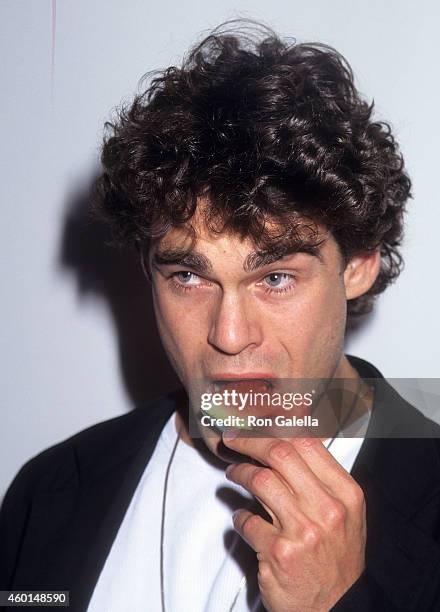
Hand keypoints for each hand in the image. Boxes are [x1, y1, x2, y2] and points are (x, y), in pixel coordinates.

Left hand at [223, 433, 365, 611]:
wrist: (338, 608)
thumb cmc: (337, 557)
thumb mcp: (345, 512)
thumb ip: (320, 477)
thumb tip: (284, 441)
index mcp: (345, 493)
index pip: (307, 443)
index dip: (274, 429)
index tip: (255, 428)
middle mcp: (327, 509)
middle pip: (280, 454)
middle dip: (249, 441)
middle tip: (233, 440)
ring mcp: (303, 532)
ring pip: (260, 481)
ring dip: (239, 472)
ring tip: (233, 473)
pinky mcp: (279, 554)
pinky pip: (247, 521)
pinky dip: (238, 517)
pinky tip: (241, 519)